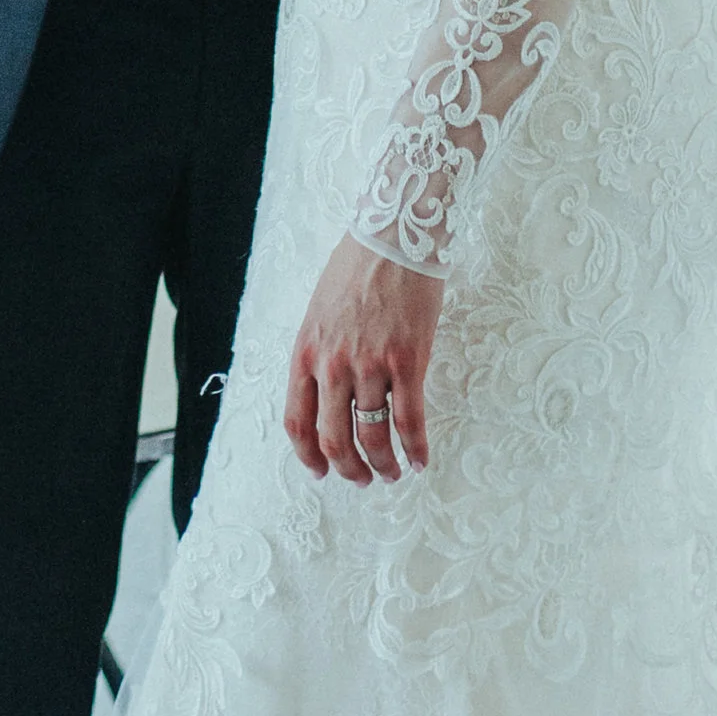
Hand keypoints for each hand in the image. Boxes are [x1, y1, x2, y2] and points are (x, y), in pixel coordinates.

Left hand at [284, 232, 442, 481]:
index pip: (296, 421)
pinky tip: (420, 459)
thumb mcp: (318, 311)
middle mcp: (333, 365)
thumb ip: (319, 353)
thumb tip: (328, 393)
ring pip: (372, 435)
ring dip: (383, 464)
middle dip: (347, 469)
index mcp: (305, 352)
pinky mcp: (407, 361)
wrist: (392, 236)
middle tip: (361, 479)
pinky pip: (409, 420)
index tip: (321, 470)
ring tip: (392, 473)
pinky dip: (415, 447)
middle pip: (333, 438)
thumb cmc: (355, 268)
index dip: (308, 455)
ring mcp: (370, 365)